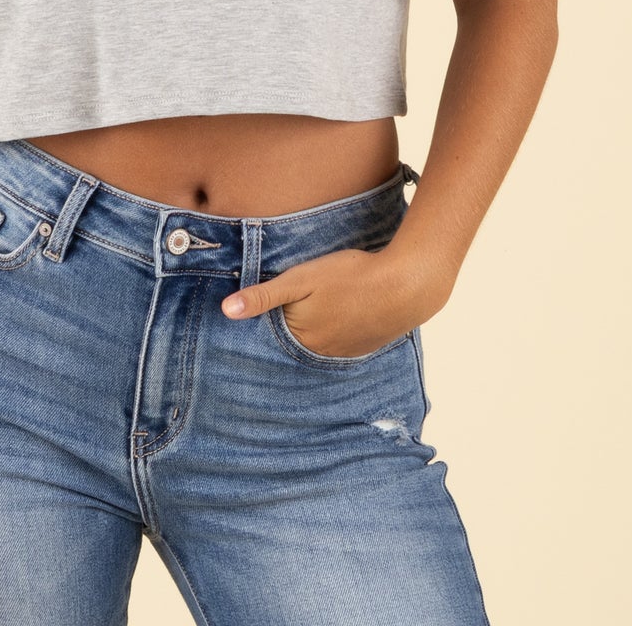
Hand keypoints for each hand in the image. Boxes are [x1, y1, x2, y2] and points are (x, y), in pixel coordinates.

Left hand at [220, 246, 422, 358]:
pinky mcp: (364, 346)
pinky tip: (339, 313)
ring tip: (316, 309)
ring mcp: (344, 352)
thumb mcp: (301, 279)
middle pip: (294, 340)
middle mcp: (320, 353)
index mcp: (300, 338)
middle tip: (294, 306)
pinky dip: (335, 330)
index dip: (266, 318)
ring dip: (313, 329)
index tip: (265, 308)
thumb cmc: (349, 277)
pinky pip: (339, 342)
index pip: (271, 333)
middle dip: (288, 326)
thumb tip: (226, 311)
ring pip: (317, 342)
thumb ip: (264, 295)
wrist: (405, 286)